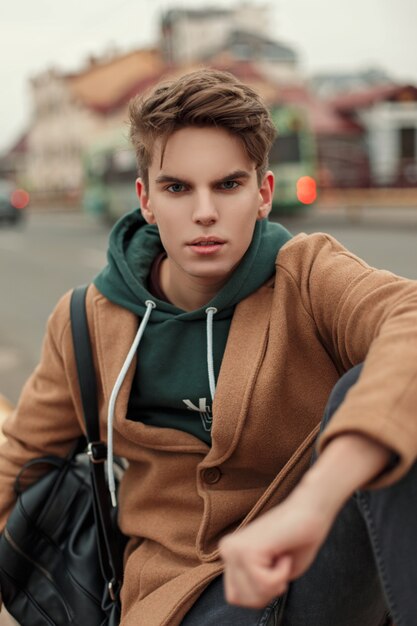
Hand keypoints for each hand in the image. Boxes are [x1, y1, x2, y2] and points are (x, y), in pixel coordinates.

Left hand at [219, 433, 390, 607]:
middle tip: (279, 562)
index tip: (274, 568)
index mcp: (230, 553)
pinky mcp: (246, 549)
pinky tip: (283, 552)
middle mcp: (226, 549)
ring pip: (253, 595)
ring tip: (280, 556)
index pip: (235, 597)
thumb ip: (253, 585)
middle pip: (242, 599)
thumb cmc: (298, 540)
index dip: (262, 592)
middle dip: (268, 591)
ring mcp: (234, 548)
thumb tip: (243, 599)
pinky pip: (264, 584)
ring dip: (276, 582)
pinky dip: (281, 574)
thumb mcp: (271, 572)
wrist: (311, 512)